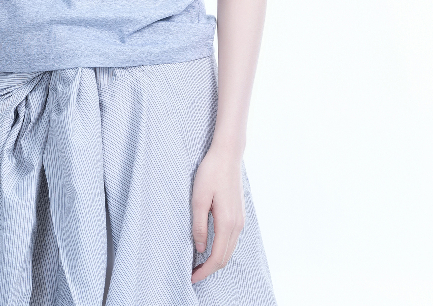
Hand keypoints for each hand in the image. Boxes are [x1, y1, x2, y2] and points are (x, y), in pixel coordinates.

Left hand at [191, 144, 245, 282]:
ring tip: (199, 264)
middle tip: (193, 274)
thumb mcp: (198, 198)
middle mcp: (238, 225)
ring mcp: (241, 220)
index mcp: (227, 223)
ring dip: (216, 260)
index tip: (192, 278)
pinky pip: (231, 240)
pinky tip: (210, 247)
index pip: (217, 257)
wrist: (227, 155)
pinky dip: (221, 249)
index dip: (204, 271)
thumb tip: (200, 248)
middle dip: (210, 269)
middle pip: (225, 257)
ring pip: (229, 250)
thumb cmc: (210, 173)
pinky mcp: (239, 214)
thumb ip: (199, 225)